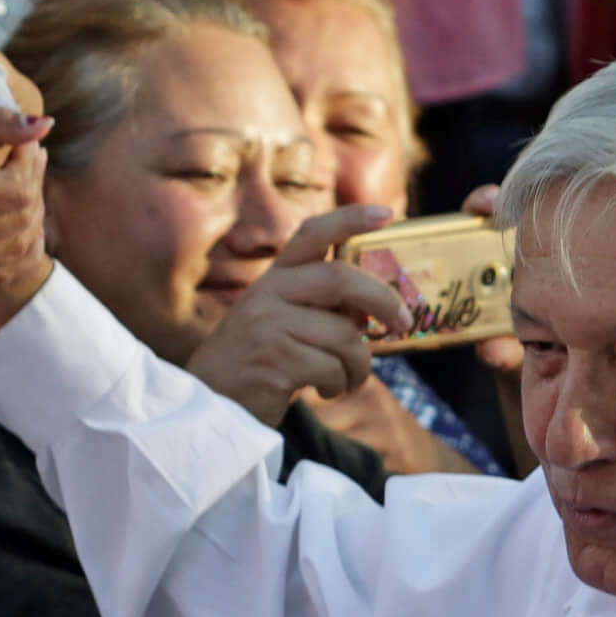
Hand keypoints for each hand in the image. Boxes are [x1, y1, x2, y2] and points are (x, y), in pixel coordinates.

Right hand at [186, 205, 412, 423]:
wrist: (211, 403)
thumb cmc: (259, 361)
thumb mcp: (283, 322)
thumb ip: (321, 308)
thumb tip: (375, 309)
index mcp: (274, 278)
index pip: (311, 234)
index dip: (349, 219)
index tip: (386, 213)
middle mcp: (267, 293)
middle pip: (340, 279)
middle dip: (383, 301)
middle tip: (404, 324)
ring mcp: (268, 325)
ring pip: (344, 336)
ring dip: (360, 365)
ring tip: (349, 379)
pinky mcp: (273, 360)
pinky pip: (332, 368)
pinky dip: (340, 385)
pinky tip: (327, 391)